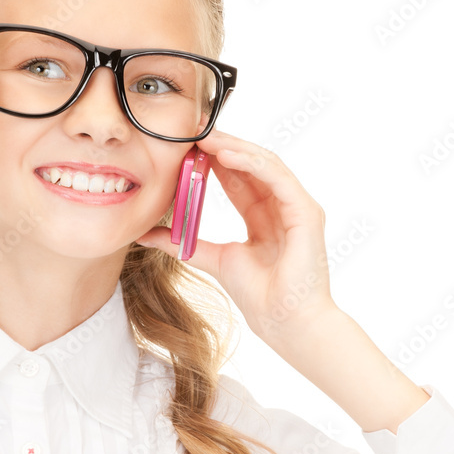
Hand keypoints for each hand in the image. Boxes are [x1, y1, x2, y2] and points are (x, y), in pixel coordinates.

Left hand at [135, 128, 338, 345]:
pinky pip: (278, 178)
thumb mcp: (214, 261)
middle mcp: (282, 207)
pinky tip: (227, 155)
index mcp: (263, 217)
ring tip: (205, 136)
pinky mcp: (306, 213)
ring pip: (264, 164)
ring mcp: (296, 208)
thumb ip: (184, 245)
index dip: (212, 159)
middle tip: (192, 129)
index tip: (185, 145)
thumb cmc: (261, 298)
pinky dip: (253, 163)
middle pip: (250, 165)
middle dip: (221, 146)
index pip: (237, 178)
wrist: (287, 324)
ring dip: (234, 148)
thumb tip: (147, 235)